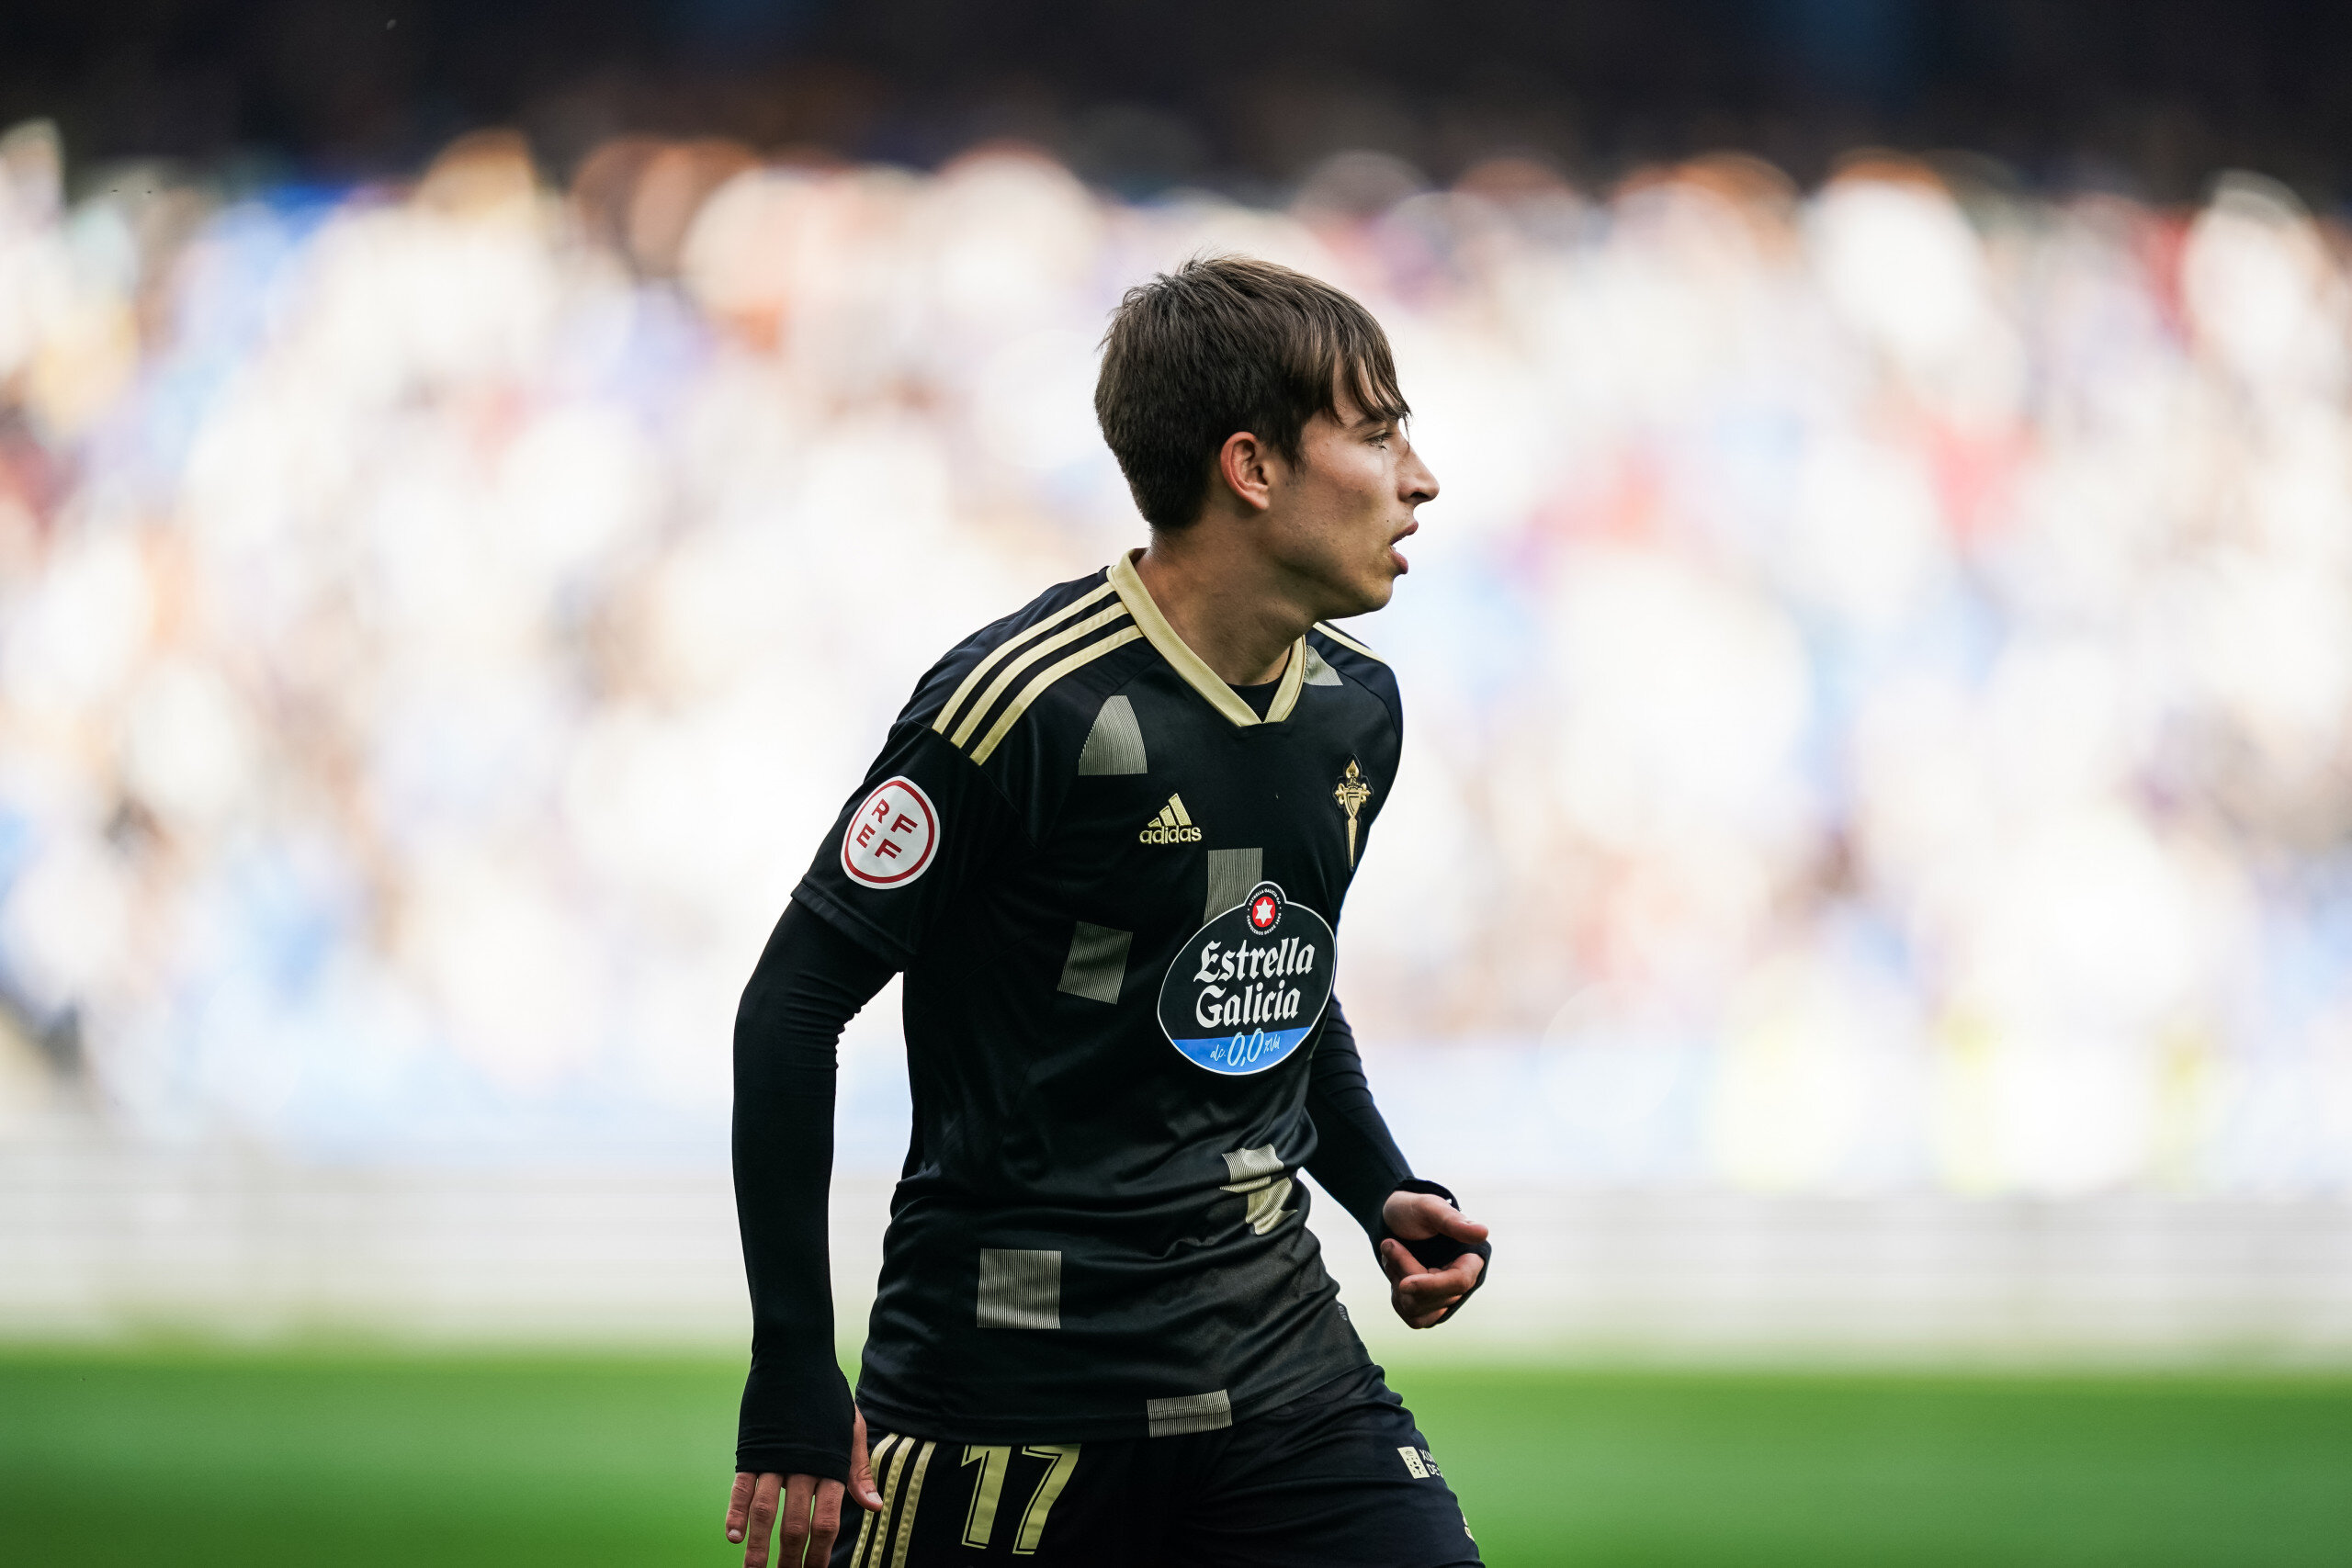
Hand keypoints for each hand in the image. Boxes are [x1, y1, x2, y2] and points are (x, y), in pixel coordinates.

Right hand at [725, 1405, 882, 1566]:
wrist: (795, 1357)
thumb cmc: (827, 1394)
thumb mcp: (850, 1428)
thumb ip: (857, 1471)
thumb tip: (874, 1508)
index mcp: (830, 1464)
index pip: (827, 1520)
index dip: (821, 1552)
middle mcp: (803, 1466)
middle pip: (796, 1524)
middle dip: (791, 1558)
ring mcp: (775, 1458)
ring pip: (765, 1512)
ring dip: (758, 1546)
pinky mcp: (752, 1448)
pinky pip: (742, 1487)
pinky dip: (735, 1512)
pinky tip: (733, 1536)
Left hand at [1378, 1189, 1487, 1328]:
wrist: (1393, 1219)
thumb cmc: (1413, 1211)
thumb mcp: (1430, 1208)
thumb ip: (1453, 1221)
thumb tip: (1483, 1232)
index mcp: (1470, 1259)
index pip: (1458, 1282)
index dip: (1431, 1285)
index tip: (1405, 1283)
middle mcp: (1462, 1283)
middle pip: (1433, 1298)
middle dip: (1405, 1271)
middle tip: (1389, 1243)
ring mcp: (1445, 1298)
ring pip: (1419, 1310)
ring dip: (1397, 1280)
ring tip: (1392, 1255)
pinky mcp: (1428, 1308)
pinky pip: (1411, 1316)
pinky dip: (1396, 1295)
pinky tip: (1395, 1271)